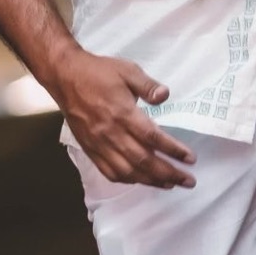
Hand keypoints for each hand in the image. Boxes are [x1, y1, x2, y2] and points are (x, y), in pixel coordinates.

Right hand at [52, 48, 196, 188]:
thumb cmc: (98, 72)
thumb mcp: (127, 70)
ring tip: (170, 184)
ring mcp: (99, 144)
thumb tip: (166, 95)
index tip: (190, 159)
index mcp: (122, 113)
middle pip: (143, 161)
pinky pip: (110, 172)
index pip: (152, 138)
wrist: (65, 77)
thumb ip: (147, 85)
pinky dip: (128, 180)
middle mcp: (111, 133)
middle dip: (168, 173)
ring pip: (128, 171)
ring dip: (151, 181)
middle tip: (188, 181)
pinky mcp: (90, 149)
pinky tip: (141, 180)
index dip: (173, 150)